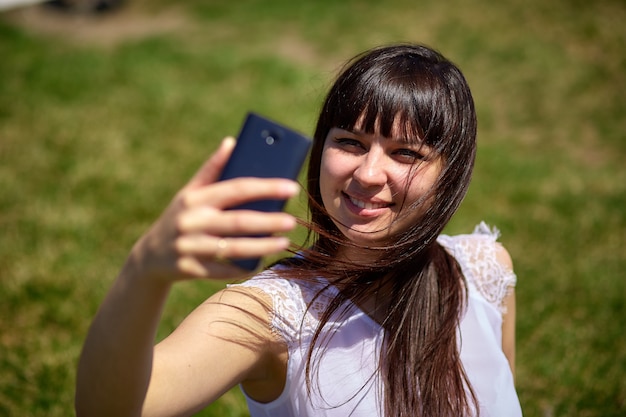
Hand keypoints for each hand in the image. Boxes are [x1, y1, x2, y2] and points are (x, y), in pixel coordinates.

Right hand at [133, 137, 299, 282]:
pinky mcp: (190, 269)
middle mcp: (192, 221)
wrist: (150, 256)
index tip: (292, 187)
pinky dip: (243, 267)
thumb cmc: (181, 216)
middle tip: (292, 220)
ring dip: (262, 246)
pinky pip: (223, 270)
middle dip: (268, 221)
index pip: (237, 188)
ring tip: (284, 242)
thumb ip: (212, 169)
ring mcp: (189, 247)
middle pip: (238, 221)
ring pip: (233, 249)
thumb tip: (232, 142)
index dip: (266, 187)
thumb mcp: (190, 192)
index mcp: (195, 198)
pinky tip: (262, 262)